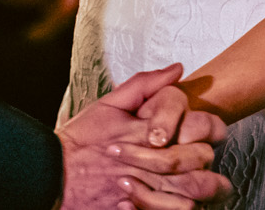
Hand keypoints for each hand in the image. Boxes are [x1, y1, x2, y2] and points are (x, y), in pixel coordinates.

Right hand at [58, 64, 230, 209]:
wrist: (51, 174)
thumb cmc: (80, 140)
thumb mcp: (109, 104)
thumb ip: (145, 84)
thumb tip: (177, 69)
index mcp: (146, 134)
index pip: (196, 133)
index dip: (212, 133)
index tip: (213, 135)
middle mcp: (147, 165)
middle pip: (198, 171)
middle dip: (211, 170)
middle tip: (214, 170)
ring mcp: (141, 193)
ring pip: (188, 201)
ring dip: (202, 197)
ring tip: (209, 194)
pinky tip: (180, 206)